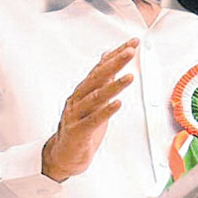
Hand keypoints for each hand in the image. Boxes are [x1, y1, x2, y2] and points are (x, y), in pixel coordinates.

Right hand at [42, 38, 137, 181]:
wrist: (64, 154)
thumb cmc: (80, 126)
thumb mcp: (93, 99)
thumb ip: (101, 78)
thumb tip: (108, 56)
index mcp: (83, 90)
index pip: (101, 67)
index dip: (117, 54)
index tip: (133, 43)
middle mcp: (78, 98)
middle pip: (98, 77)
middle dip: (115, 63)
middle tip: (130, 52)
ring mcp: (77, 114)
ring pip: (96, 97)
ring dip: (114, 86)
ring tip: (129, 77)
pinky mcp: (78, 131)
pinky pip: (93, 120)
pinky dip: (106, 111)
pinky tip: (117, 104)